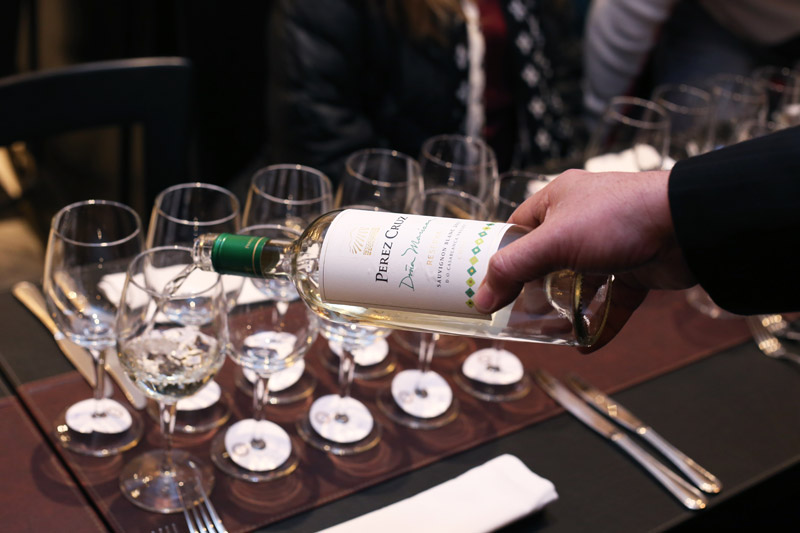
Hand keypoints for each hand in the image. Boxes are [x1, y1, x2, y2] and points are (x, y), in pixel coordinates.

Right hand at [474, 169, 695, 346]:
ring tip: (550, 334)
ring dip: (566, 309)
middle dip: (534, 290)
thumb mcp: (554, 241)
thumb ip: (514, 269)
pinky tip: (586, 344)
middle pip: (547, 260)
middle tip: (517, 316)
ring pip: (578, 282)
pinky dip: (599, 321)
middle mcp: (581, 220)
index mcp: (557, 200)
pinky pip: (611, 299)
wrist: (688, 225)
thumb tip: (482, 298)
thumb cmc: (617, 219)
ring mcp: (610, 245)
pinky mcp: (635, 268)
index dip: (503, 257)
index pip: (518, 229)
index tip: (490, 286)